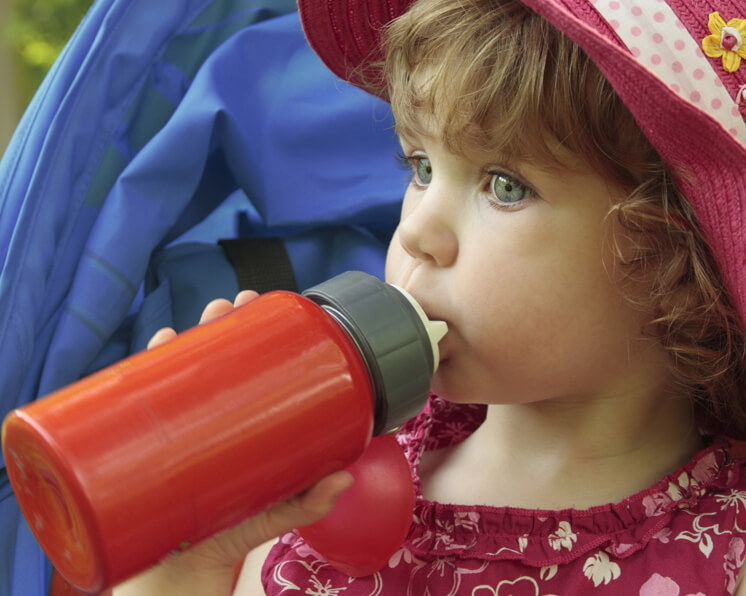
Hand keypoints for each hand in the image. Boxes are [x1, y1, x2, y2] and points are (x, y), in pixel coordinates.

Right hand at [115, 291, 353, 594]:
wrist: (176, 578)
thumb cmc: (226, 539)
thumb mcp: (269, 515)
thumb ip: (304, 503)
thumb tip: (344, 477)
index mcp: (238, 425)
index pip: (245, 370)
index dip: (251, 335)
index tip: (259, 308)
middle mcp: (206, 420)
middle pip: (210, 362)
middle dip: (216, 325)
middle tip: (226, 307)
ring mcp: (176, 430)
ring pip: (175, 375)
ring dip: (180, 340)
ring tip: (190, 322)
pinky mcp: (146, 448)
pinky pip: (141, 407)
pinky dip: (142, 374)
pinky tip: (153, 350)